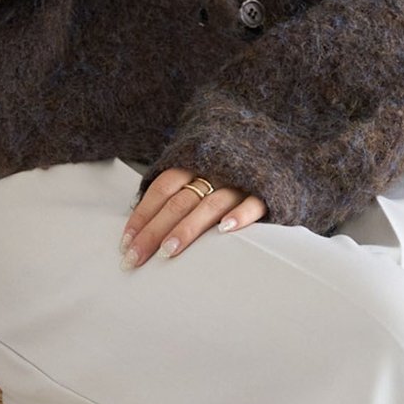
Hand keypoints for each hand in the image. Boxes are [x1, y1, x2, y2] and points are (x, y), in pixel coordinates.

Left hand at [120, 167, 267, 267]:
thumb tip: (141, 220)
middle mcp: (214, 169)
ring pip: (209, 204)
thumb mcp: (201, 168)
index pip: (161, 189)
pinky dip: (239, 215)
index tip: (125, 243)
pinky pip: (253, 203)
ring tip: (167, 251)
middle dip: (154, 231)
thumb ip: (176, 189)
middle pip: (178, 202)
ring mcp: (240, 180)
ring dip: (187, 228)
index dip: (142, 214)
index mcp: (194, 162)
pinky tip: (225, 230)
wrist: (277, 145)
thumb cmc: (230, 167)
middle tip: (135, 258)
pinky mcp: (267, 190)